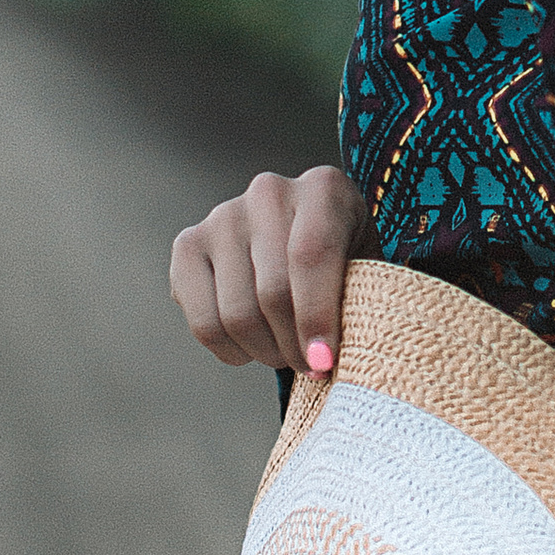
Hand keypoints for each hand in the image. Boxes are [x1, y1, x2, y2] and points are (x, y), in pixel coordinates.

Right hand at [169, 166, 369, 376]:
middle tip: (311, 365)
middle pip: (273, 290)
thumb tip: (332, 357)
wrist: (299, 239)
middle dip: (294, 345)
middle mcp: (268, 192)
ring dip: (265, 352)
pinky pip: (203, 322)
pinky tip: (251, 347)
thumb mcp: (367, 269)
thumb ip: (361, 300)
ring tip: (285, 354)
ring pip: (237, 314)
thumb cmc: (343, 260)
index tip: (324, 362)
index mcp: (323, 189)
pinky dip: (231, 351)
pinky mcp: (188, 245)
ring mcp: (223, 216)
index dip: (317, 315)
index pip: (312, 254)